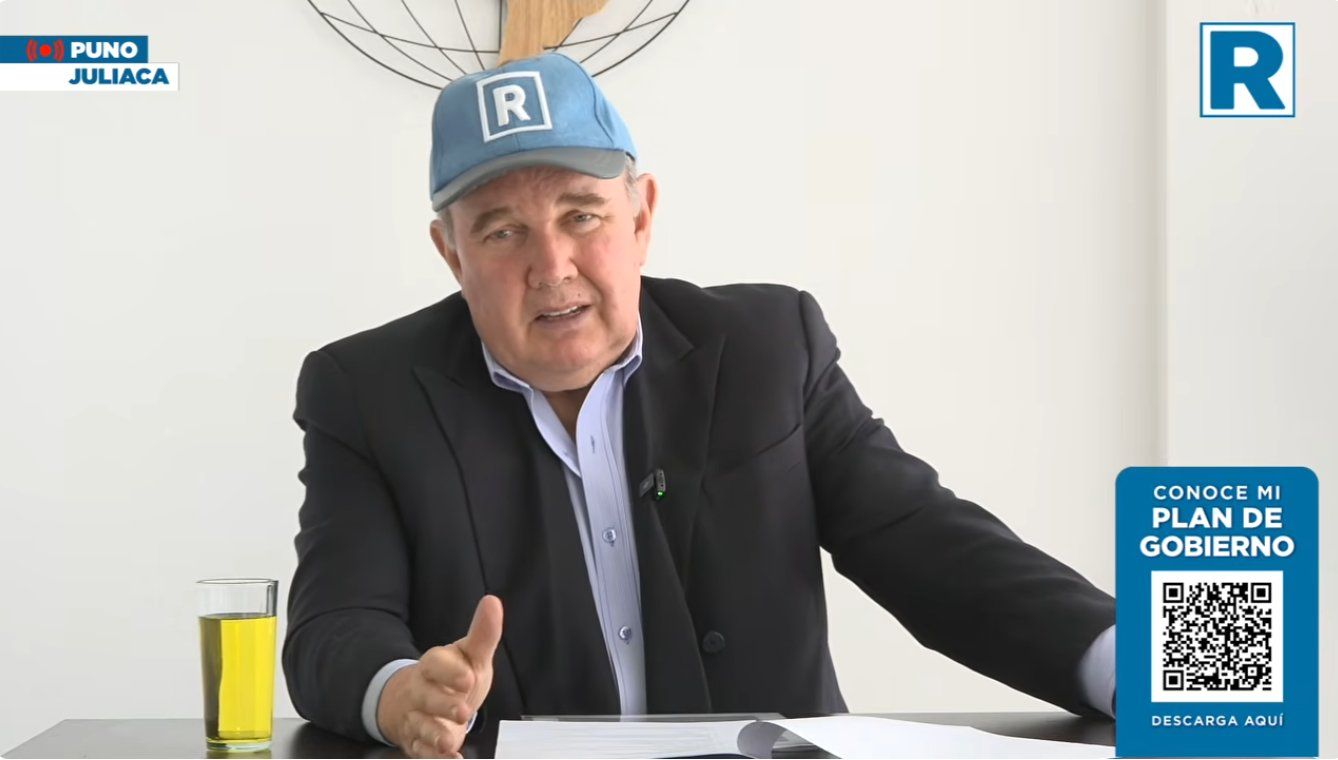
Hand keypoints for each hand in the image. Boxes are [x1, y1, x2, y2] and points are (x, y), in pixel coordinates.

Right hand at [377, 595, 503, 757]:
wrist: (417, 703)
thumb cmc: (451, 677)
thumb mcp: (469, 655)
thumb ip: (483, 634)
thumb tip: (492, 602)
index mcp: (433, 666)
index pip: (434, 663)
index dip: (449, 671)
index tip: (468, 678)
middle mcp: (420, 692)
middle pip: (425, 697)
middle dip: (442, 704)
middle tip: (462, 711)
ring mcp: (416, 718)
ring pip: (420, 726)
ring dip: (434, 735)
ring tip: (449, 741)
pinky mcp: (416, 742)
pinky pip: (421, 751)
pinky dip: (434, 758)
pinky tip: (451, 758)